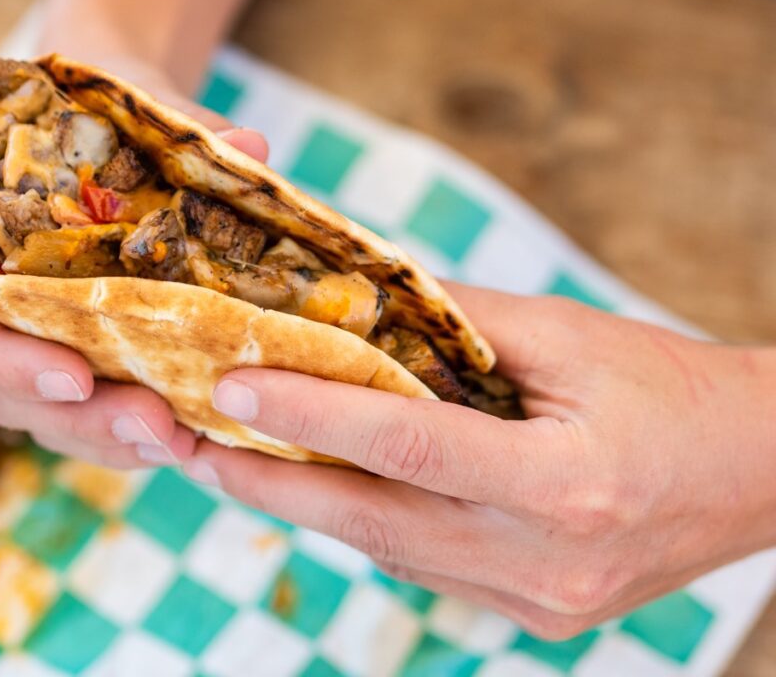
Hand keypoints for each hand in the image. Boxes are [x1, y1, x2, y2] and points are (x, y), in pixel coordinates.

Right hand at [0, 54, 267, 468]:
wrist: (100, 130)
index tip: (75, 374)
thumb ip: (177, 128)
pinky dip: (140, 435)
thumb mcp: (126, 112)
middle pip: (7, 396)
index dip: (5, 361)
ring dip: (116, 440)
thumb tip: (250, 147)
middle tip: (156, 426)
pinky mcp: (78, 367)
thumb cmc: (97, 121)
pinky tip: (198, 439)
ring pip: (53, 420)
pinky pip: (95, 419)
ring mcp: (28, 349)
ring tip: (187, 442)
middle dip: (84, 419)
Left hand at [182, 284, 775, 637]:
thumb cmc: (666, 385)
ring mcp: (535, 603)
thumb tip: (365, 297)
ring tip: (235, 463)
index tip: (230, 385)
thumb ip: (460, 319)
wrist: (756, 469)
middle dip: (272, 484)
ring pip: (388, 550)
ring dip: (309, 506)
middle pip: (374, 520)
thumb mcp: (568, 336)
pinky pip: (422, 566)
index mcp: (562, 485)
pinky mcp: (531, 614)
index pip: (406, 444)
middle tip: (192, 445)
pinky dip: (367, 523)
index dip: (310, 413)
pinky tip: (323, 488)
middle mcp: (541, 561)